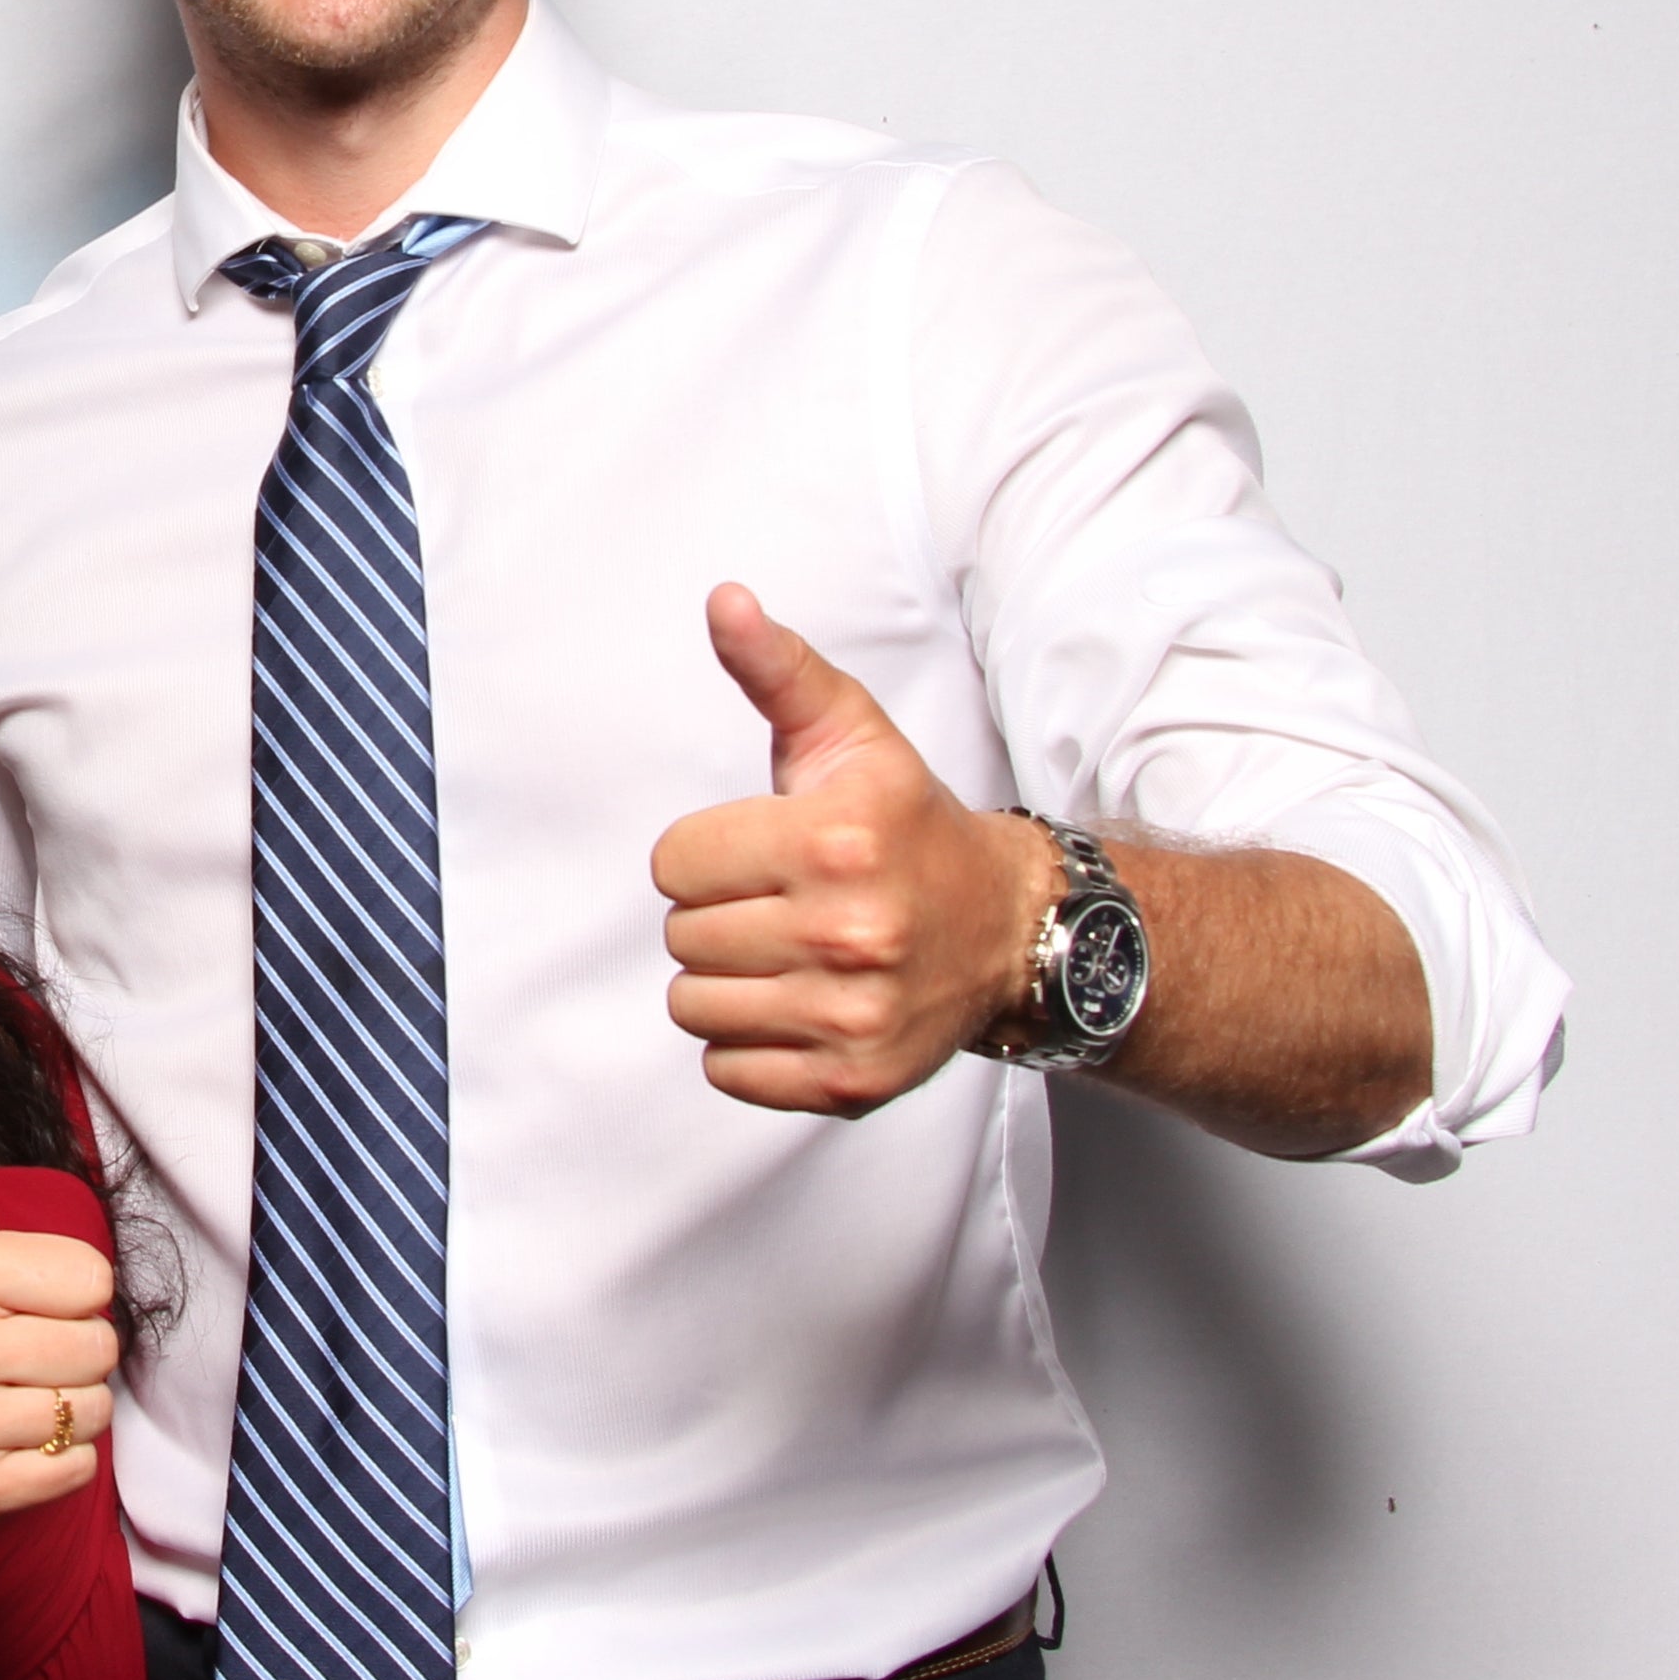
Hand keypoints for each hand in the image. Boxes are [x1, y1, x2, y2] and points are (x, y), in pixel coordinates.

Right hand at [0, 1055, 117, 1527]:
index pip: (95, 1279)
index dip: (65, 1288)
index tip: (15, 1296)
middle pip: (100, 1347)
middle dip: (70, 1348)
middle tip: (14, 1348)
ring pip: (92, 1410)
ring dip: (66, 1406)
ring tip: (10, 1393)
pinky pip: (76, 1469)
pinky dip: (56, 1461)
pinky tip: (7, 1441)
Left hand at [649, 585, 1049, 1115]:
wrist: (1007, 926)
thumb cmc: (906, 821)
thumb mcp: (848, 731)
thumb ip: (776, 667)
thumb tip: (723, 599)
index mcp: (834, 840)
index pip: (672, 865)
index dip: (704, 853)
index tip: (759, 850)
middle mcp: (849, 932)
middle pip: (681, 936)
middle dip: (717, 913)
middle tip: (779, 901)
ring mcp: (854, 1014)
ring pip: (695, 1008)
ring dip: (725, 982)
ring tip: (786, 953)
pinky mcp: (854, 1080)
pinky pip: (729, 1071)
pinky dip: (749, 1044)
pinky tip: (799, 1004)